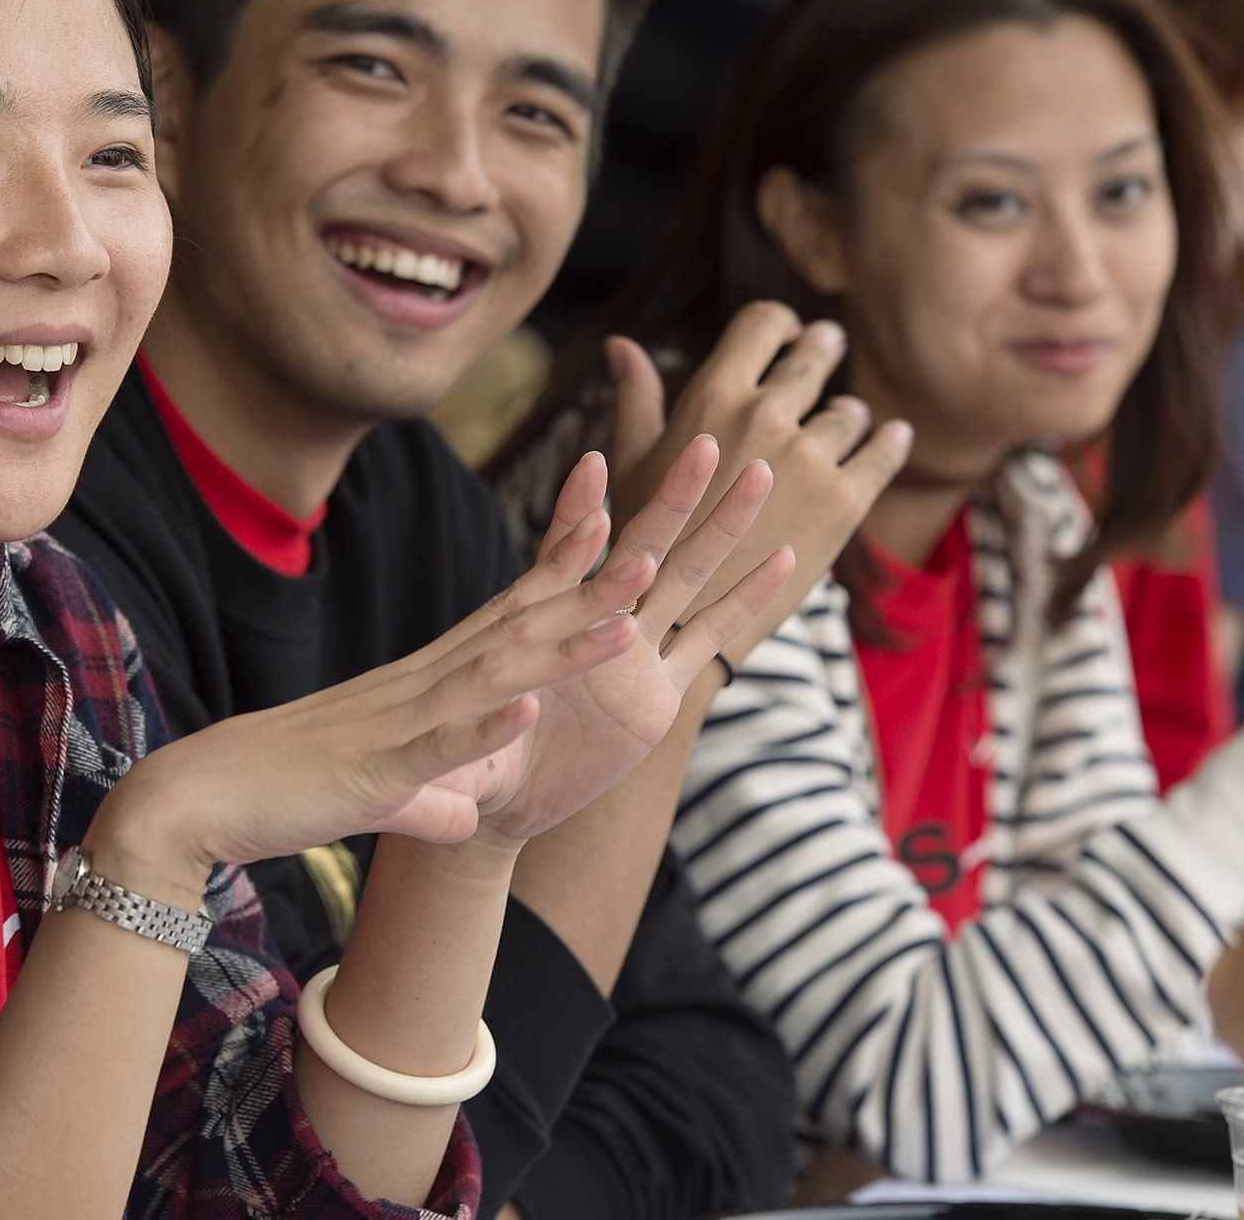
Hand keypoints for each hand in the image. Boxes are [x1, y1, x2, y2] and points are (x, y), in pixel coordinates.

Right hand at [95, 490, 647, 894]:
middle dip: (587, 594)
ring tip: (623, 620)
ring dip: (559, 650)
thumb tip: (464, 822)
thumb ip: (430, 800)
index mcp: (423, 684)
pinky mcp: (372, 775)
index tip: (618, 527)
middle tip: (656, 549)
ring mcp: (397, 726)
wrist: (196, 799)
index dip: (560, 574)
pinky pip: (435, 752)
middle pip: (515, 631)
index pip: (504, 618)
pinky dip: (483, 733)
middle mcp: (418, 688)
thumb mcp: (376, 797)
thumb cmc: (284, 792)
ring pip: (492, 678)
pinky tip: (525, 710)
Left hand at [475, 435, 793, 839]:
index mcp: (531, 625)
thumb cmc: (463, 764)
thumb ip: (476, 740)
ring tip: (760, 475)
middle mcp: (587, 627)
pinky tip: (786, 557)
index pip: (556, 564)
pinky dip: (746, 599)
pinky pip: (709, 640)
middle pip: (637, 549)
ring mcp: (629, 657)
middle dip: (672, 498)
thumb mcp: (458, 752)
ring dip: (721, 528)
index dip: (575, 521)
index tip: (594, 466)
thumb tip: (499, 719)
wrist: (497, 798)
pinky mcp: (660, 696)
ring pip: (685, 578)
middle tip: (704, 444)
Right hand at [605, 303, 908, 651]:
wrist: (687, 625)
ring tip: (846, 419)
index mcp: (713, 397)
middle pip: (813, 358)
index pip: (764, 324)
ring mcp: (808, 459)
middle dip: (822, 349)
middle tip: (827, 345)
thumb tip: (623, 343)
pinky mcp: (845, 501)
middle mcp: (765, 418)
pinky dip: (891, 442)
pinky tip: (894, 436)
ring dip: (848, 414)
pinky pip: (882, 454)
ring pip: (848, 413)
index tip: (787, 335)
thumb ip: (637, 397)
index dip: (780, 324)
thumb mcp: (634, 463)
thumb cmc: (649, 542)